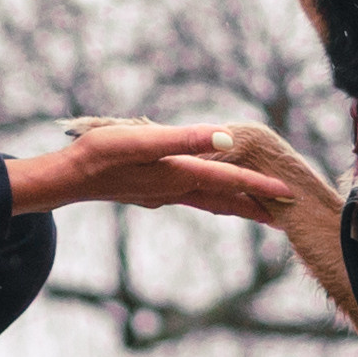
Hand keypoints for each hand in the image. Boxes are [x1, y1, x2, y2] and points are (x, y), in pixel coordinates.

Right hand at [5, 117, 296, 221]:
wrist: (69, 178)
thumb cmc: (102, 154)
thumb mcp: (143, 140)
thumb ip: (185, 139)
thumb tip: (226, 138)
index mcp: (179, 175)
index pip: (229, 182)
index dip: (260, 186)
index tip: (288, 194)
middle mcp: (176, 189)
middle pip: (225, 201)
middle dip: (255, 207)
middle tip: (284, 217)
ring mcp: (163, 194)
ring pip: (209, 202)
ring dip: (235, 205)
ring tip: (256, 210)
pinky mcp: (151, 191)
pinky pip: (192, 198)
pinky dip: (210, 198)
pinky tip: (207, 195)